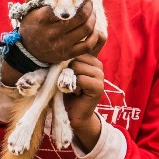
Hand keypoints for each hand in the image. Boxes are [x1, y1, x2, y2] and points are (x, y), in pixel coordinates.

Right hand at [19, 0, 99, 63]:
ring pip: (86, 29)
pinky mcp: (68, 54)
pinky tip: (93, 29)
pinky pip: (88, 45)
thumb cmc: (31, 26)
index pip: (64, 6)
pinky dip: (94, 36)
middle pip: (79, 17)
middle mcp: (52, 32)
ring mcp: (61, 44)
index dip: (77, 0)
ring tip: (92, 13)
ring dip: (92, 18)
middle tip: (89, 2)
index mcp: (42, 19)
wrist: (28, 51)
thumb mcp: (29, 9)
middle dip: (88, 7)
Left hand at [64, 33, 106, 152]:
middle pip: (76, 55)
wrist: (72, 114)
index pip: (80, 45)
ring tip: (72, 87)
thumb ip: (65, 58)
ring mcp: (100, 75)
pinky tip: (76, 92)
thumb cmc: (64, 91)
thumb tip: (58, 44)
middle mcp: (98, 64)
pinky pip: (81, 78)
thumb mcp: (63, 71)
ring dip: (69, 78)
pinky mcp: (99, 86)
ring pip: (77, 66)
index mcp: (90, 58)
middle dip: (67, 68)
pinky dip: (73, 86)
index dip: (70, 53)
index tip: (65, 67)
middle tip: (68, 81)